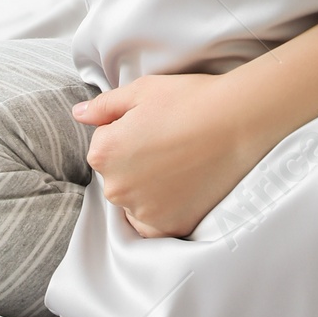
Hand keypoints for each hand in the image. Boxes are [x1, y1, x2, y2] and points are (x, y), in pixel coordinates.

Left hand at [72, 73, 268, 238]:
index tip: (154, 125)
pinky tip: (180, 190)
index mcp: (104, 152)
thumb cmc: (190, 100)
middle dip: (134, 163)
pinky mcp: (170, 226)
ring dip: (147, 188)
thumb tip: (78, 115)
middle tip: (169, 144)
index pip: (104, 145)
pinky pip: (153, 225)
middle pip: (116, 176)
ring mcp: (143, 211)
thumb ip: (104, 106)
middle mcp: (116, 187)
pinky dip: (161, 212)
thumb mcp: (142, 90)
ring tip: (180, 164)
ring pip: (134, 200)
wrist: (238, 122)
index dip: (128, 132)